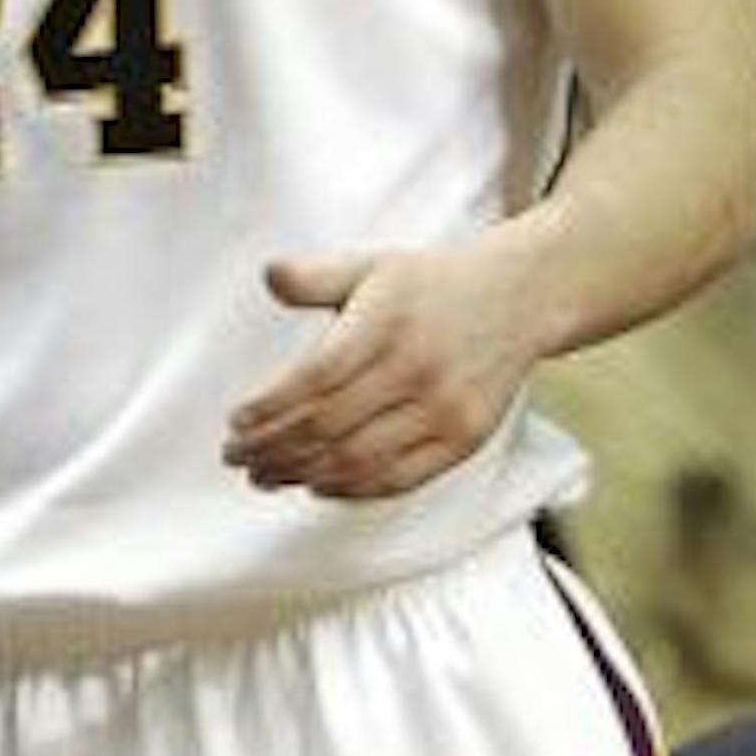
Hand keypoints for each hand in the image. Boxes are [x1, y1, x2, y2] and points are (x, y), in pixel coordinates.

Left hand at [223, 246, 529, 499]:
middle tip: (236, 456)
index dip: (270, 408)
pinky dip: (352, 490)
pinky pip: (399, 479)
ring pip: (358, 460)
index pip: (315, 379)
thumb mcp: (373, 265)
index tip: (236, 422)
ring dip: (302, 475)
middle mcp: (416, 369)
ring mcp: (443, 410)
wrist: (520, 298)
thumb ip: (317, 276)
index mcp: (386, 324)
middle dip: (272, 448)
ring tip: (265, 475)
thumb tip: (269, 275)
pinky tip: (317, 485)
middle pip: (328, 427)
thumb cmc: (433, 285)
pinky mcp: (464, 440)